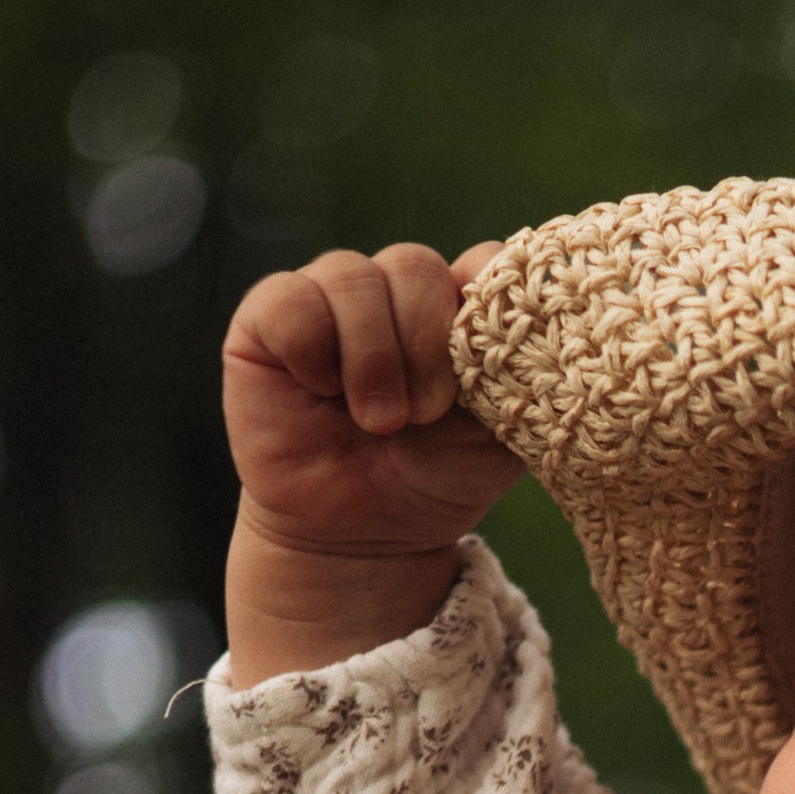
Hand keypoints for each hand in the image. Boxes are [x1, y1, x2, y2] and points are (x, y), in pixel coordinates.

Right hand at [222, 241, 515, 686]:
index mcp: (454, 307)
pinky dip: (310, 349)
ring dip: (372, 355)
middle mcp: (393, 292)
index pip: (478, 259)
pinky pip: (289, 299)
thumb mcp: (500, 431)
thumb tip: (525, 315)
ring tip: (378, 421)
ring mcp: (329, 299)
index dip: (483, 298)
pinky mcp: (269, 320)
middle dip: (423, 343)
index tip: (487, 362)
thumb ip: (520, 371)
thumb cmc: (436, 477)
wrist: (363, 534)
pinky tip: (320, 392)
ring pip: (351, 275)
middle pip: (413, 265)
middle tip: (425, 415)